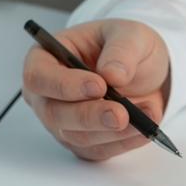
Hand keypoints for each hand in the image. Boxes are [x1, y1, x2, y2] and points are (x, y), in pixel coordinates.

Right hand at [21, 19, 170, 160]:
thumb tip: (112, 74)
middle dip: (91, 116)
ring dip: (115, 132)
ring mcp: (63, 122)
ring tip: (146, 116)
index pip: (39, 77)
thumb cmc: (126, 48)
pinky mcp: (84, 142)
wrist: (146, 72)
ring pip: (79, 137)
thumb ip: (121, 50)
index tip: (99, 85)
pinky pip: (100, 150)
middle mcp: (47, 95)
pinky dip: (125, 142)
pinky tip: (146, 130)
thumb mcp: (131, 35)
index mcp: (46, 59)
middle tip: (121, 114)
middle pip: (55, 114)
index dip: (65, 85)